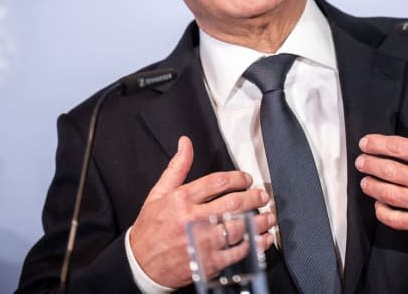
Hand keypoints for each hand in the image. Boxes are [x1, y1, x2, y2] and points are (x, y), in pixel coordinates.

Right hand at [130, 136, 275, 287]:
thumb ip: (177, 167)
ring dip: (259, 221)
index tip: (247, 179)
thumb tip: (185, 143)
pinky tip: (263, 238)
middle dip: (254, 198)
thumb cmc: (150, 228)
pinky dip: (255, 245)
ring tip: (268, 215)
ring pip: (239, 228)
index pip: (218, 182)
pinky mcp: (208, 262)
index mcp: (181, 200)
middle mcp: (193, 220)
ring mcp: (202, 242)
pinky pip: (237, 252)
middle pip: (233, 204)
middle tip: (262, 195)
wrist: (140, 265)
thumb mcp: (158, 193)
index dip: (238, 178)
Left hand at [355, 72, 407, 236]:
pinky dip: (384, 212)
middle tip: (360, 160)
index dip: (376, 144)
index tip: (365, 143)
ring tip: (365, 180)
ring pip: (389, 196)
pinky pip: (399, 220)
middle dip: (369, 164)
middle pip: (388, 171)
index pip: (397, 147)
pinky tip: (379, 204)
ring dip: (372, 187)